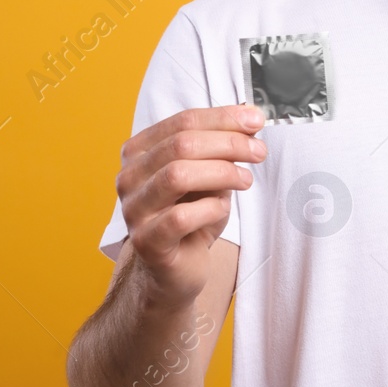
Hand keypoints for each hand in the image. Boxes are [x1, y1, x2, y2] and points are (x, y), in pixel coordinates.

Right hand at [116, 106, 266, 307]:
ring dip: (221, 172)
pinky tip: (222, 209)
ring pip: (177, 175)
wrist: (177, 268)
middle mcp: (129, 177)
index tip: (255, 120)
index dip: (223, 118)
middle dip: (228, 143)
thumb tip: (251, 118)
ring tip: (246, 179)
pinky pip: (180, 217)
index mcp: (140, 151)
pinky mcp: (146, 241)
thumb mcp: (210, 174)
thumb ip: (223, 147)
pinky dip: (210, 208)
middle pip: (181, 144)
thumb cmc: (193, 216)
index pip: (183, 121)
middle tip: (258, 151)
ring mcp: (134, 209)